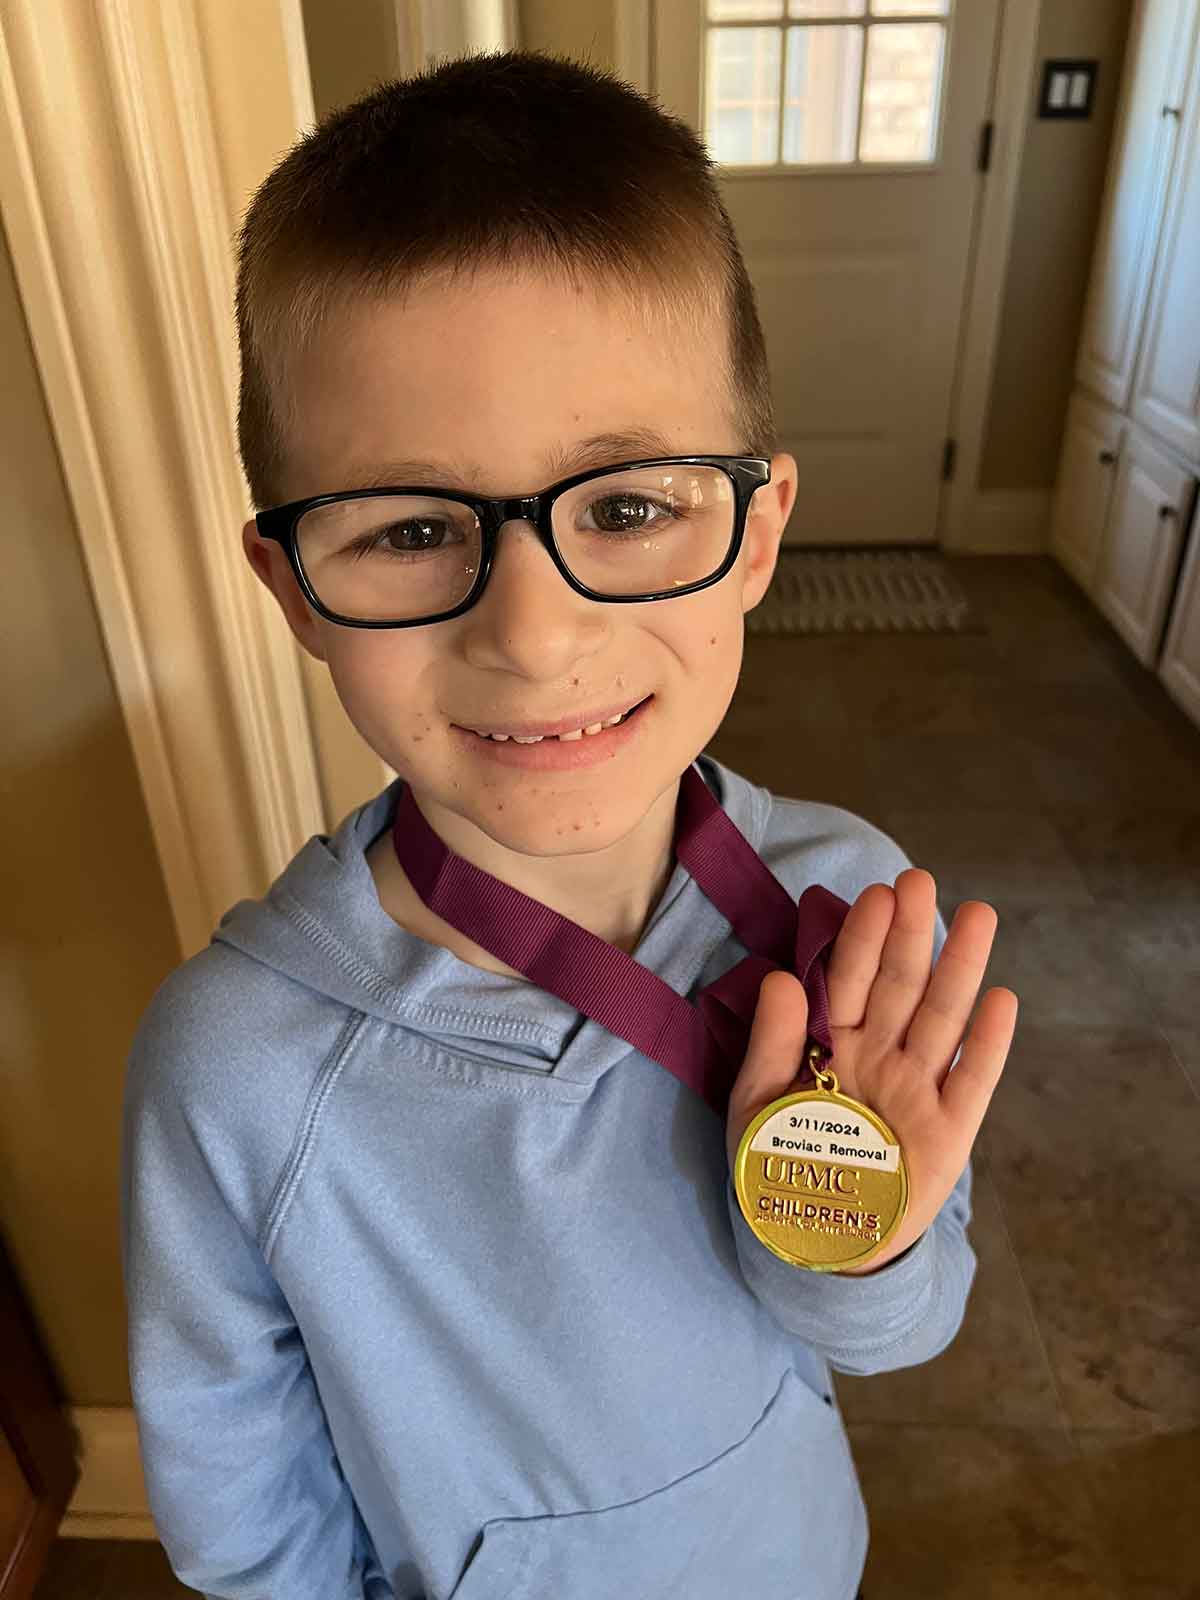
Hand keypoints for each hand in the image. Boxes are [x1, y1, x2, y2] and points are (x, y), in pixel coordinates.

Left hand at [726, 869, 1017, 1272]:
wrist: (814, 1240)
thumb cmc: (779, 1166)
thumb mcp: (757, 1103)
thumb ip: (772, 1042)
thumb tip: (779, 977)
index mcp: (834, 1042)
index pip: (851, 980)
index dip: (863, 938)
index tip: (877, 893)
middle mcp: (881, 1055)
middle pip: (902, 985)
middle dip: (912, 934)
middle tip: (921, 880)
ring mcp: (918, 1089)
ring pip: (943, 1018)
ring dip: (960, 969)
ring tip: (978, 916)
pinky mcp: (949, 1132)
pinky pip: (973, 1081)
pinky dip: (987, 1043)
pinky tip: (1000, 1000)